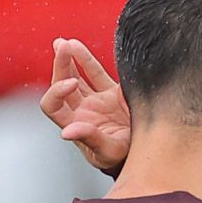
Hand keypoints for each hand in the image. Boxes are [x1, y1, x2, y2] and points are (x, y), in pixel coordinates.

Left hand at [39, 38, 130, 174]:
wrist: (150, 152)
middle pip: (60, 85)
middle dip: (60, 66)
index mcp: (75, 124)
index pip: (52, 105)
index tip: (72, 83)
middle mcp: (82, 111)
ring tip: (64, 43)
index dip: (56, 91)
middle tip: (62, 49)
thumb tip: (66, 133)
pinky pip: (95, 74)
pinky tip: (76, 45)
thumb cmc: (125, 159)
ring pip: (75, 76)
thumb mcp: (109, 151)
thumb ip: (90, 139)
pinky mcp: (112, 95)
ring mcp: (96, 102)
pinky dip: (85, 59)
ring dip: (68, 59)